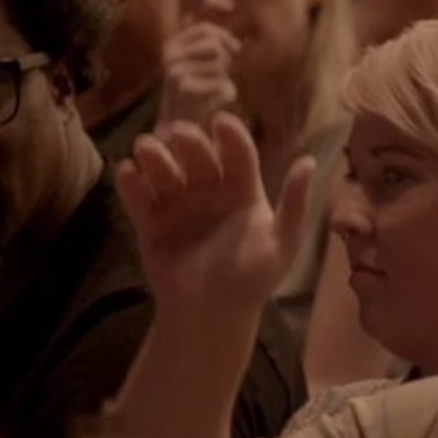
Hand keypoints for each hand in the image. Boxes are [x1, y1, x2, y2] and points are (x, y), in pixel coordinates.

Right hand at [116, 114, 313, 313]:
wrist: (211, 315)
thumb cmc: (252, 279)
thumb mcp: (282, 244)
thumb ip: (294, 205)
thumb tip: (310, 161)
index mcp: (242, 189)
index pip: (237, 153)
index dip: (230, 136)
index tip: (220, 122)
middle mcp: (208, 189)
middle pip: (196, 154)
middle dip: (187, 140)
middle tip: (176, 133)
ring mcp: (177, 203)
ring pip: (164, 169)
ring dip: (154, 154)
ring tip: (146, 148)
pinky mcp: (150, 221)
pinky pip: (139, 198)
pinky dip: (131, 183)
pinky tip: (127, 171)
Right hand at [158, 22, 240, 126]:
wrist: (181, 131)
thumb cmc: (198, 94)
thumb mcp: (202, 62)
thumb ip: (211, 39)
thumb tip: (222, 4)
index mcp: (172, 45)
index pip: (205, 29)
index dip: (225, 38)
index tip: (234, 52)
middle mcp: (169, 54)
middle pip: (214, 43)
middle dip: (225, 58)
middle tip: (222, 75)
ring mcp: (174, 69)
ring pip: (219, 57)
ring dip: (224, 74)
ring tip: (215, 88)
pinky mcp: (183, 86)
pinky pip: (219, 78)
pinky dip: (224, 90)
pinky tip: (214, 101)